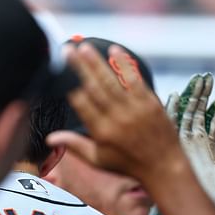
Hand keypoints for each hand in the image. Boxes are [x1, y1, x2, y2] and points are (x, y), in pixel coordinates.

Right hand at [47, 43, 181, 187]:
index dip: (70, 88)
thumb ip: (75, 146)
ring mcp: (135, 109)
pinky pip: (135, 79)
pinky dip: (124, 64)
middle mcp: (117, 118)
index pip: (81, 104)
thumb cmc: (129, 165)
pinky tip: (115, 50)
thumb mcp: (99, 160)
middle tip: (67, 50)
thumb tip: (49, 138)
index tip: (60, 73)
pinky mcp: (151, 103)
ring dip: (97, 62)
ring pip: (113, 81)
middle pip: (94, 87)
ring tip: (85, 47)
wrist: (165, 167)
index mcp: (102, 132)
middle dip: (79, 67)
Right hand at [146, 73, 214, 214]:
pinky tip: (176, 94)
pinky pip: (171, 125)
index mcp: (207, 147)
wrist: (198, 210)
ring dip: (190, 97)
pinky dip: (172, 110)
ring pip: (186, 114)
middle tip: (207, 77)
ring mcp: (182, 144)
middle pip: (197, 112)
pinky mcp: (174, 147)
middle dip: (202, 94)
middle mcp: (193, 142)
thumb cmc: (214, 199)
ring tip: (197, 80)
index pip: (212, 121)